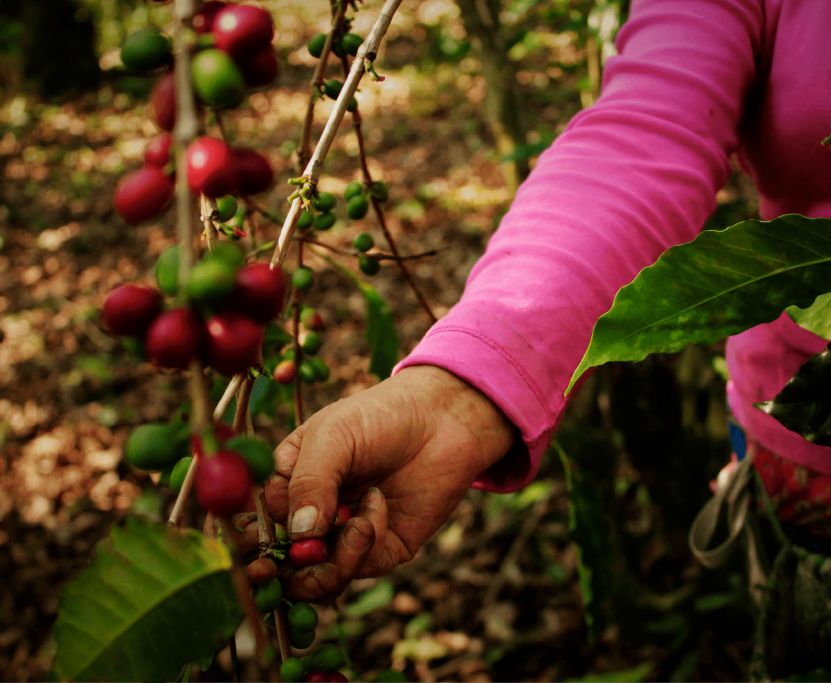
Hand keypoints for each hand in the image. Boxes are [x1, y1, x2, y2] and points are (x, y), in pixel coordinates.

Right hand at [264, 365, 515, 601]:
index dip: (248, 541)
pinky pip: (359, 567)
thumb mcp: (334, 436)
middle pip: (280, 561)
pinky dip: (365, 541)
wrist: (442, 419)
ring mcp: (341, 535)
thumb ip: (310, 481)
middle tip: (298, 558)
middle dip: (286, 567)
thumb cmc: (379, 416)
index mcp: (286, 481)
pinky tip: (379, 504)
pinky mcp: (378, 550)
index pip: (253, 521)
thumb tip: (299, 535)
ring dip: (332, 559)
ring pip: (316, 577)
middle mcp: (308, 514)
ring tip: (356, 522)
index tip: (252, 551)